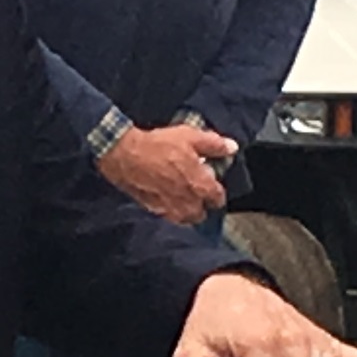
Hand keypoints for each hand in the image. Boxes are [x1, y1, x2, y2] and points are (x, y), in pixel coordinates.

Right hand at [101, 119, 236, 223]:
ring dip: (187, 210)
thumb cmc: (158, 145)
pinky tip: (166, 197)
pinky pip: (168, 216)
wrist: (125, 155)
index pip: (218, 199)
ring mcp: (169, 209)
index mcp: (200, 186)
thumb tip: (232, 147)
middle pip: (202, 214)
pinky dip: (170, 210)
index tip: (212, 183)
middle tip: (196, 190)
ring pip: (185, 218)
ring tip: (182, 197)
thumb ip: (214, 145)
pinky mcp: (153, 209)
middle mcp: (187, 203)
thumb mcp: (190, 137)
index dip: (216, 191)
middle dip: (202, 204)